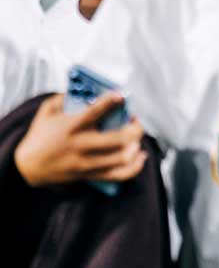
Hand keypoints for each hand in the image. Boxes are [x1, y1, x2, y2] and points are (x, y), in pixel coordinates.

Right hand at [14, 94, 145, 187]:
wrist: (27, 167)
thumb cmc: (39, 136)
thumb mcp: (46, 112)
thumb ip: (63, 99)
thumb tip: (85, 91)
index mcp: (70, 127)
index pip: (94, 113)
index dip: (110, 102)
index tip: (122, 95)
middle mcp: (80, 145)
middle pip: (119, 138)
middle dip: (135, 128)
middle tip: (135, 120)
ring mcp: (86, 163)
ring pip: (123, 157)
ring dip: (136, 146)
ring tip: (136, 137)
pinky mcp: (90, 175)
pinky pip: (119, 175)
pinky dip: (135, 167)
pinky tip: (141, 157)